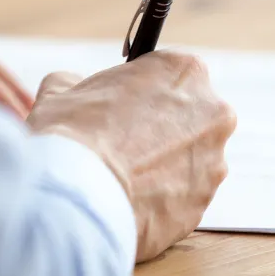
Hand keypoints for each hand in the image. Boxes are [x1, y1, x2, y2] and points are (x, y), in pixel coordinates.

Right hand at [26, 51, 236, 262]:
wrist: (76, 199)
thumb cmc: (70, 137)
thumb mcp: (61, 93)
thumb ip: (74, 83)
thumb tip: (70, 86)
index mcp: (184, 71)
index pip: (171, 75)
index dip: (145, 93)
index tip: (126, 108)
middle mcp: (212, 112)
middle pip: (189, 118)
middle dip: (162, 131)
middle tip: (124, 146)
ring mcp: (213, 161)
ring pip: (189, 162)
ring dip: (163, 169)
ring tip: (123, 180)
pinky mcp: (203, 204)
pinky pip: (182, 198)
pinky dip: (160, 202)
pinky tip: (130, 204)